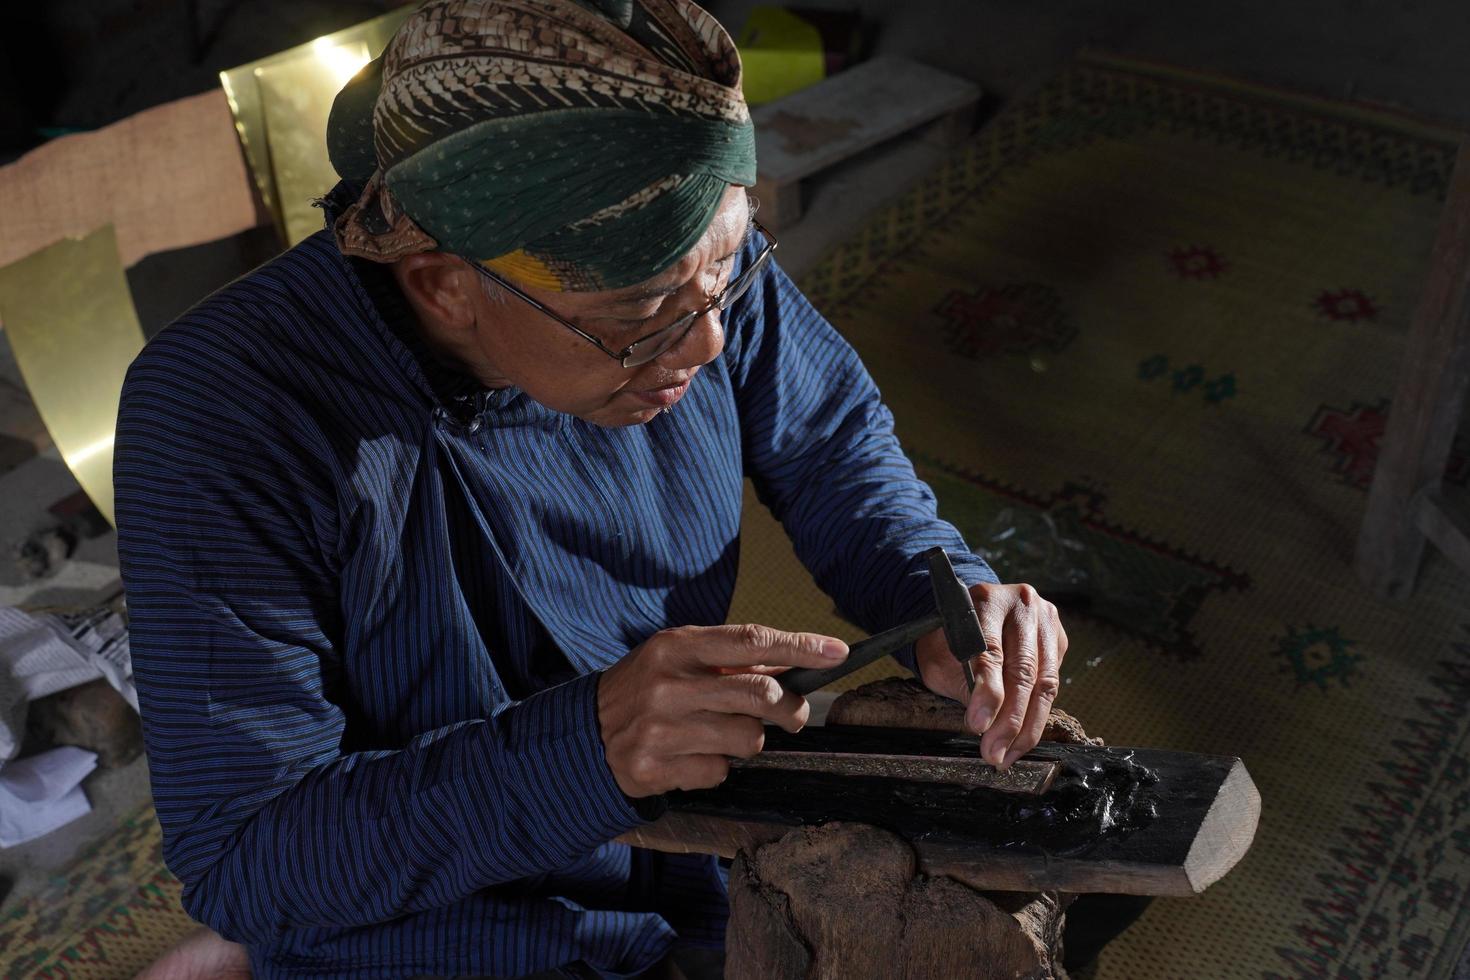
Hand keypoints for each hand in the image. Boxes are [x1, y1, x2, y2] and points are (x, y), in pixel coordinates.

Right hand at [597, 624, 848, 796]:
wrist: (585, 734)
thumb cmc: (647, 688)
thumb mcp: (680, 658)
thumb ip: (732, 661)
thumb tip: (797, 665)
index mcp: (677, 646)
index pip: (751, 640)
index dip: (800, 646)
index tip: (837, 652)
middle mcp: (668, 685)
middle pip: (761, 695)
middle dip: (790, 707)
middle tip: (793, 713)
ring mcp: (660, 729)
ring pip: (748, 739)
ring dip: (749, 740)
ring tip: (724, 734)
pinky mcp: (654, 768)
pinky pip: (719, 772)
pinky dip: (718, 767)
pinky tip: (693, 756)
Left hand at [915, 583, 1066, 769]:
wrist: (967, 617)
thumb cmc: (949, 640)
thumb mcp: (941, 658)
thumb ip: (962, 683)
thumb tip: (985, 722)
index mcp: (986, 600)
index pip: (990, 650)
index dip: (987, 692)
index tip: (977, 725)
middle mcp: (1021, 604)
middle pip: (1022, 670)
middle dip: (1008, 720)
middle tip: (994, 752)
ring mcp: (1045, 620)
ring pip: (1044, 682)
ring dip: (1027, 726)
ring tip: (1008, 754)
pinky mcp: (1058, 639)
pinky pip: (1052, 683)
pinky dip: (1038, 716)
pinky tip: (1022, 738)